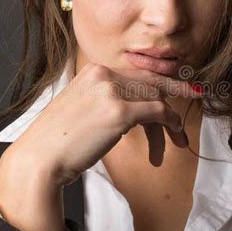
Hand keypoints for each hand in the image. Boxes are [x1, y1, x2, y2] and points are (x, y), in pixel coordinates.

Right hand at [4, 62, 201, 186]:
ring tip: (178, 143)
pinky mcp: (119, 112)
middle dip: (175, 99)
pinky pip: (157, 113)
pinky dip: (170, 124)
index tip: (183, 87)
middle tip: (191, 110)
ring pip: (156, 100)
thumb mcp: (82, 110)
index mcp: (93, 72)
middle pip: (150, 85)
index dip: (163, 81)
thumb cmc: (58, 142)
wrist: (39, 158)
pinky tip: (173, 138)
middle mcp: (103, 75)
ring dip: (171, 124)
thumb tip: (136, 112)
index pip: (136, 74)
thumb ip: (106, 102)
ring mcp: (111, 92)